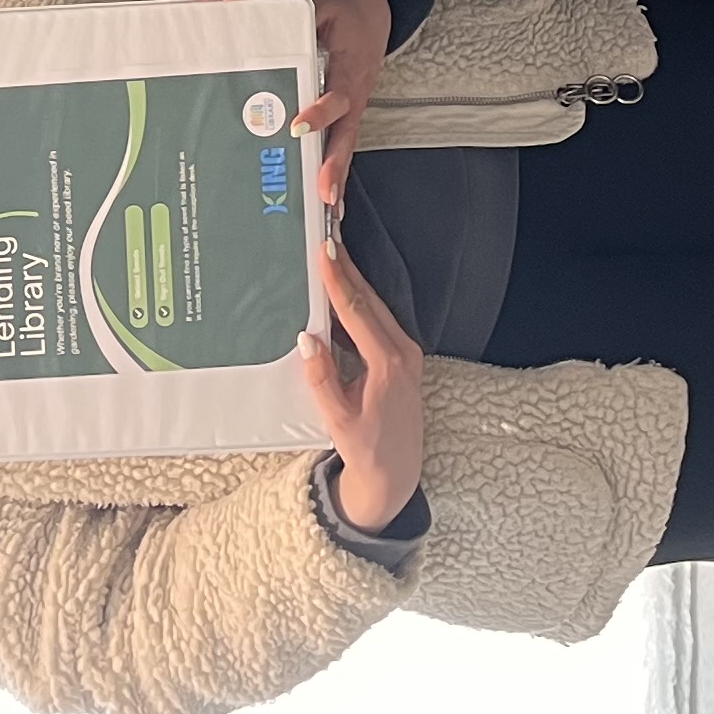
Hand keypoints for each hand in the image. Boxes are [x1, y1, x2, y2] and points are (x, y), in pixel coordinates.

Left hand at [297, 0, 388, 210]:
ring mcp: (355, 110)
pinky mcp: (350, 116)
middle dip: (335, 166)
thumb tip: (271, 34)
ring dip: (337, 178)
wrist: (377, 13)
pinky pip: (343, 145)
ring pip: (346, 148)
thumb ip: (303, 23)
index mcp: (351, 69)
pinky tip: (329, 202)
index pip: (338, 96)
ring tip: (327, 213)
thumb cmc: (347, 13)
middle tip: (324, 194)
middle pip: (347, 136)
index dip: (321, 112)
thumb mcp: (327, 8)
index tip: (298, 127)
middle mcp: (357, 96)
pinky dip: (337, 173)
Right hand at [300, 238, 424, 534]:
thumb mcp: (338, 419)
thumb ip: (322, 378)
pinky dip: (359, 305)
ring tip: (330, 259)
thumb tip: (307, 338)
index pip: (358, 312)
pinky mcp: (403, 359)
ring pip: (376, 309)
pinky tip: (341, 295)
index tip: (324, 253)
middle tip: (326, 240)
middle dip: (347, 270)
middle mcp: (403, 352)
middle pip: (370, 302)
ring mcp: (407, 354)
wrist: (397, 474)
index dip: (339, 281)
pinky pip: (379, 322)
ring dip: (353, 284)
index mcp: (388, 364)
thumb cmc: (367, 449)